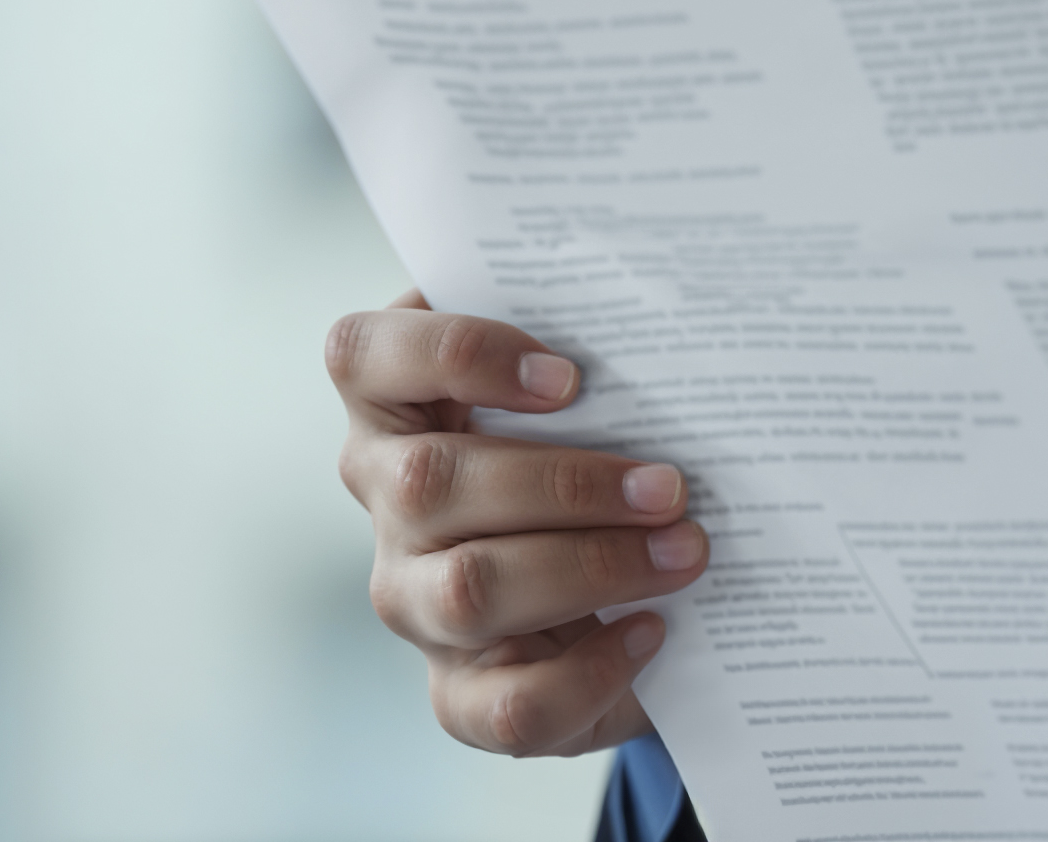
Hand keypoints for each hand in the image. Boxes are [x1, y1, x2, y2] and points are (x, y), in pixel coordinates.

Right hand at [330, 291, 708, 754]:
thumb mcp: (575, 395)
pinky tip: (651, 631)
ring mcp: (412, 601)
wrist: (602, 595)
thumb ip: (587, 353)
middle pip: (431, 482)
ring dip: (591, 568)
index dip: (455, 354)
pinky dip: (590, 671)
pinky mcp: (457, 694)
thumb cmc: (585, 454)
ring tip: (684, 551)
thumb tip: (669, 344)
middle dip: (568, 483)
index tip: (568, 376)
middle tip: (671, 487)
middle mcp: (386, 502)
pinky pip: (508, 702)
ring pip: (468, 590)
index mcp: (393, 406)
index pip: (363, 354)